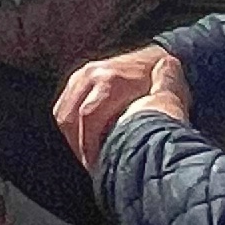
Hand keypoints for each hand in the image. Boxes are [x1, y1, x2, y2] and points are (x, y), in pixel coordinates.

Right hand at [56, 45, 190, 165]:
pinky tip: (84, 141)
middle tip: (93, 167)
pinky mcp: (77, 79)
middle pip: (69, 117)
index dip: (89, 145)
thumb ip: (145, 121)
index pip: (88, 117)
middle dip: (78, 146)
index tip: (98, 166)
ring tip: (89, 157)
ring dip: (72, 138)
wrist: (156, 56)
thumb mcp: (161, 99)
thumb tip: (140, 145)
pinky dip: (70, 127)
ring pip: (63, 113)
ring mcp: (82, 75)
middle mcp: (92, 75)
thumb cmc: (161, 83)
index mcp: (112, 82)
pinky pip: (64, 107)